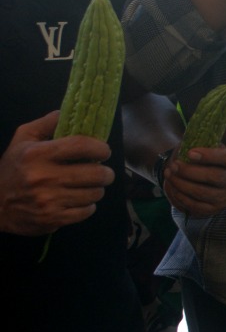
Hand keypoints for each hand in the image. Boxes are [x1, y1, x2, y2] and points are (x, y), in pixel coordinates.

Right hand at [0, 111, 114, 236]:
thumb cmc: (12, 169)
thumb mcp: (22, 140)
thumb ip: (46, 124)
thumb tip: (69, 112)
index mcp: (37, 155)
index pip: (81, 146)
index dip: (100, 148)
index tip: (103, 151)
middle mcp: (43, 178)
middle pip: (95, 173)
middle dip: (106, 172)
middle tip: (103, 171)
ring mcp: (49, 201)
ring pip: (94, 193)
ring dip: (97, 189)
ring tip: (90, 186)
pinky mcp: (52, 219)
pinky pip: (86, 211)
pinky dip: (88, 206)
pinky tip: (80, 200)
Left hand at [164, 131, 225, 218]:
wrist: (195, 178)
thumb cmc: (200, 158)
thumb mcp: (205, 142)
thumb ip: (216, 131)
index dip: (209, 156)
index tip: (190, 153)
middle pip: (214, 177)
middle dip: (190, 171)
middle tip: (174, 165)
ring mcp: (225, 196)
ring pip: (202, 192)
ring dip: (182, 184)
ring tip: (169, 175)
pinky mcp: (214, 208)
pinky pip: (196, 205)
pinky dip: (181, 196)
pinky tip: (173, 187)